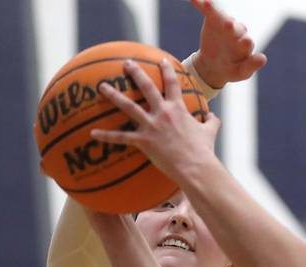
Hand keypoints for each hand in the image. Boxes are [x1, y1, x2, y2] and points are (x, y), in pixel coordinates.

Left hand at [90, 58, 222, 183]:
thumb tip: (212, 116)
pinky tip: (92, 133)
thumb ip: (211, 121)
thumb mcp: (210, 132)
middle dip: (135, 73)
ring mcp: (152, 126)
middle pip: (146, 87)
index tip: (160, 60)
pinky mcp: (144, 141)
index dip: (166, 70)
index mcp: (178, 109)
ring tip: (102, 86)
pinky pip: (121, 137)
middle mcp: (163, 113)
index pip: (172, 84)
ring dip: (114, 95)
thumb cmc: (204, 151)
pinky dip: (106, 135)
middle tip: (125, 63)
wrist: (196, 167)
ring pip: (128, 106)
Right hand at [189, 0, 266, 88]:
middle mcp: (238, 32)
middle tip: (228, 24)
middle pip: (236, 28)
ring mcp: (226, 25)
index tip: (246, 42)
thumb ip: (251, 66)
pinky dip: (201, 5)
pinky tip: (193, 0)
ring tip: (207, 5)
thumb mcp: (240, 72)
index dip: (246, 43)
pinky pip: (208, 11)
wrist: (214, 65)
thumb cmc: (231, 69)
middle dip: (231, 27)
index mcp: (245, 46)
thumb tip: (263, 58)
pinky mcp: (213, 19)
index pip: (247, 43)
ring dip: (215, 11)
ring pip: (222, 17)